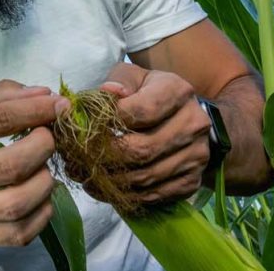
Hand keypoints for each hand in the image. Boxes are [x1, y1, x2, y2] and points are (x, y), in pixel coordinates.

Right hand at [0, 80, 69, 246]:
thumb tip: (43, 94)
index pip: (0, 119)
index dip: (38, 110)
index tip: (60, 106)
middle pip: (13, 165)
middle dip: (44, 146)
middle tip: (48, 139)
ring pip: (19, 203)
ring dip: (45, 182)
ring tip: (42, 168)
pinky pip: (19, 233)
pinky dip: (41, 214)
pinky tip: (39, 197)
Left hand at [94, 63, 210, 207]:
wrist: (180, 115)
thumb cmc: (147, 92)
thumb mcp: (132, 77)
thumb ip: (118, 82)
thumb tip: (107, 92)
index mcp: (178, 91)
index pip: (141, 111)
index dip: (108, 122)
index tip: (83, 127)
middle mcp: (194, 124)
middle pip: (142, 149)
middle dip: (103, 157)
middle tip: (76, 159)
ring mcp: (197, 155)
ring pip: (146, 176)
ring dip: (109, 181)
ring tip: (83, 176)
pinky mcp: (193, 181)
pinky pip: (155, 195)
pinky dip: (125, 196)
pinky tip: (104, 189)